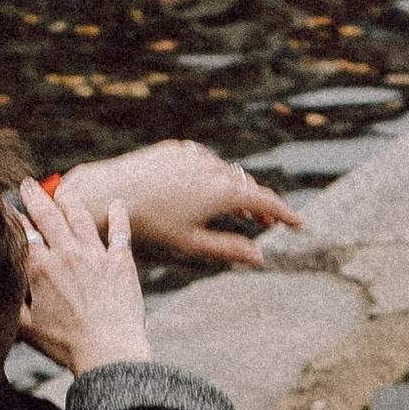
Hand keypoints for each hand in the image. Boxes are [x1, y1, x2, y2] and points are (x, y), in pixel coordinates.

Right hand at [16, 176, 146, 375]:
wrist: (109, 353)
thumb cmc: (65, 346)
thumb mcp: (26, 329)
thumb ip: (11, 303)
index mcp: (41, 269)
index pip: (23, 233)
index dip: (12, 215)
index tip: (6, 204)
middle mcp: (67, 254)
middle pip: (48, 215)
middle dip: (35, 196)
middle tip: (27, 184)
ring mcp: (96, 256)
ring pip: (80, 217)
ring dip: (69, 199)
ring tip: (61, 189)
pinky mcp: (121, 262)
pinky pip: (119, 232)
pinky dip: (118, 216)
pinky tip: (117, 204)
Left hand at [64, 141, 304, 270]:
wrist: (109, 193)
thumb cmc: (149, 224)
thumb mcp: (191, 243)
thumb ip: (229, 249)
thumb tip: (260, 259)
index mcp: (222, 192)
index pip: (265, 201)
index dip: (285, 214)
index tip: (299, 224)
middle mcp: (213, 168)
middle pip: (247, 186)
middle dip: (258, 205)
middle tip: (265, 223)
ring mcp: (194, 155)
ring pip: (226, 173)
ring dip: (236, 191)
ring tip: (238, 210)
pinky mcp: (176, 149)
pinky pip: (204, 162)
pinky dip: (213, 177)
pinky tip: (206, 192)